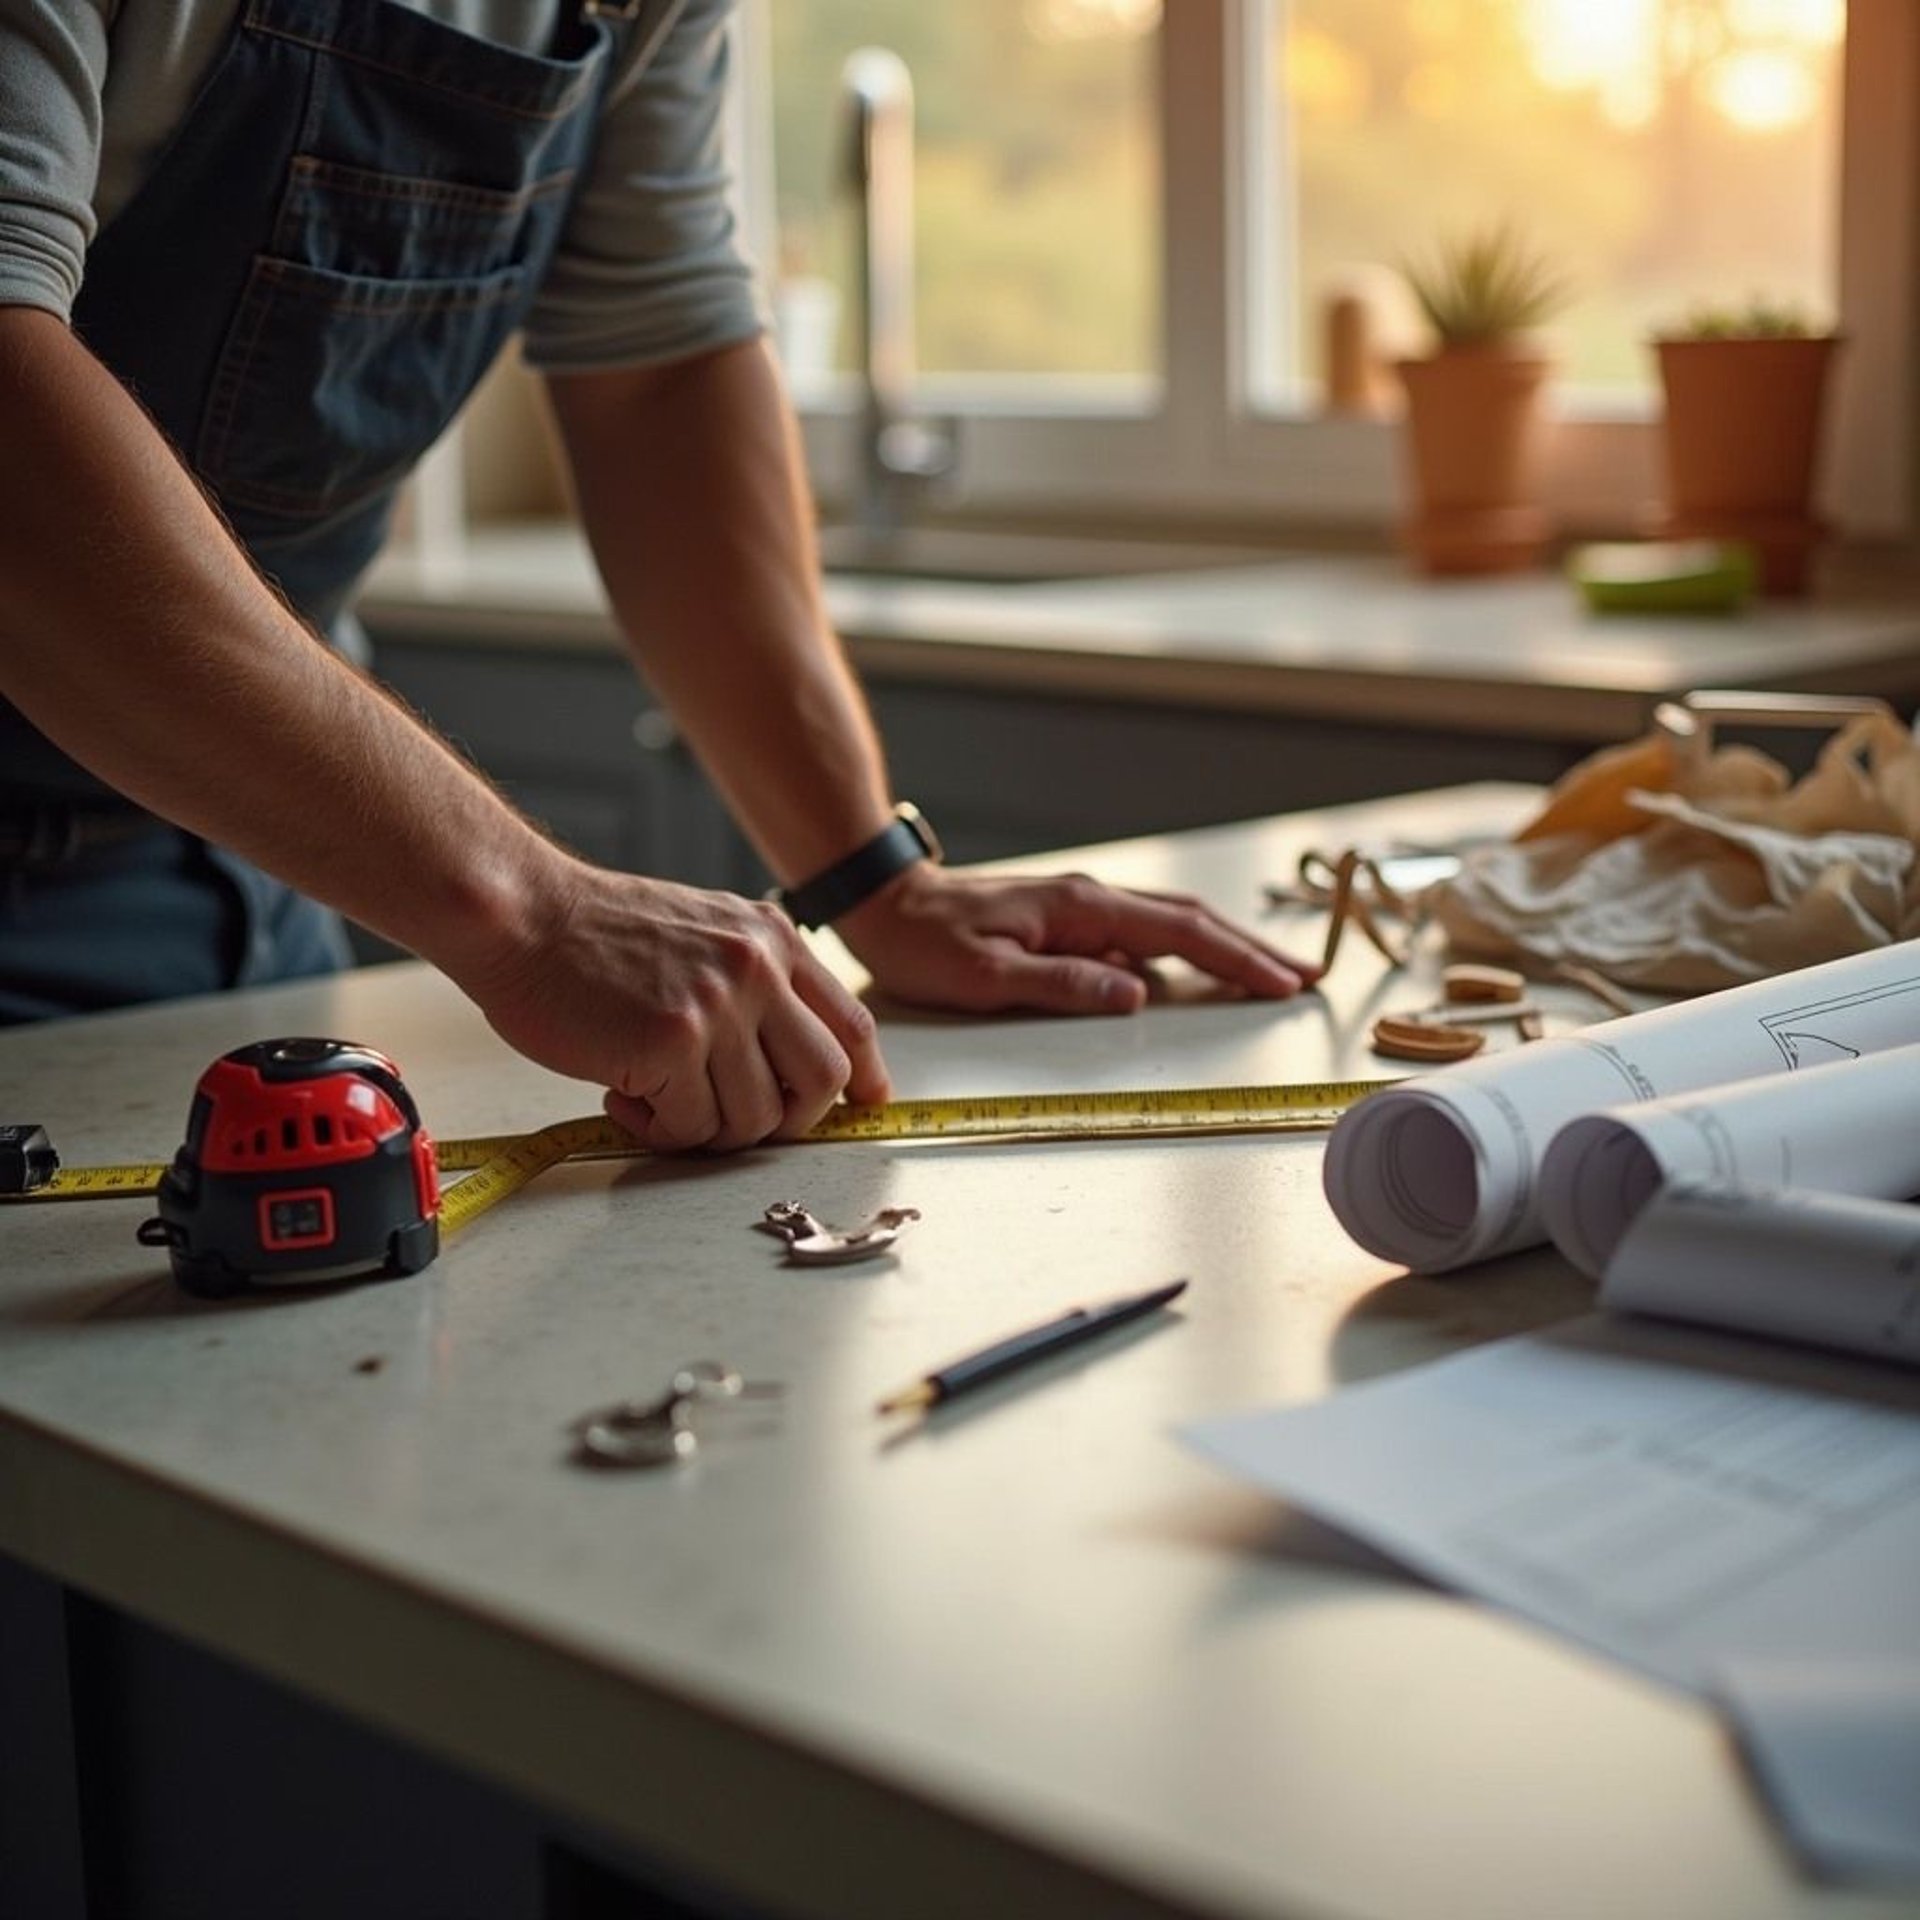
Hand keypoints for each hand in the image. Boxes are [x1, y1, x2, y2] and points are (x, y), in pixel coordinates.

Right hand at [461, 862, 889, 1150]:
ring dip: (705, 1130)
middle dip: (787, 1122)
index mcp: (772, 940)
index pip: (851, 1023)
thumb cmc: (594, 936)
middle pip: (823, 1081)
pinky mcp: (672, 1043)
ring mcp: (718, 1006)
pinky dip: (658, 1131)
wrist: (520, 916)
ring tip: (654, 1100)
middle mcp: (757, 969)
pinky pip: (691, 1128)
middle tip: (730, 1120)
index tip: (860, 1105)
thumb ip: (754, 982)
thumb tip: (792, 1056)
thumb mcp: (702, 932)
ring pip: (755, 1118)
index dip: (863, 1077)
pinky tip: (622, 1096)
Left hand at [834, 863, 1319, 1014]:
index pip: (1181, 932)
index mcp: (1082, 909)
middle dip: (1251, 950)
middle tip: (1303, 976)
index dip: (1238, 960)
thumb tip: (1136, 994)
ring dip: (1222, 948)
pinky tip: (1194, 976)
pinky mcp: (1070, 921)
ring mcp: (1082, 908)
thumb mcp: (986, 976)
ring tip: (1267, 975)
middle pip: (1191, 921)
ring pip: (1170, 925)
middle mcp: (1091, 900)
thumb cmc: (925, 943)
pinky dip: (1181, 952)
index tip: (1284, 981)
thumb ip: (1063, 985)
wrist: (886, 904)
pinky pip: (1142, 934)